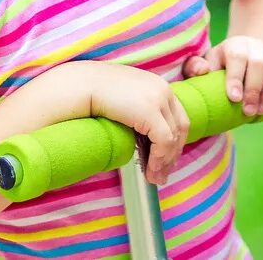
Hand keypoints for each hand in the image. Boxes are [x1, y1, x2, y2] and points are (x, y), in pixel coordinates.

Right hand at [79, 61, 187, 185]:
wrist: (82, 84)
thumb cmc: (95, 91)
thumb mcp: (126, 98)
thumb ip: (139, 108)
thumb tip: (144, 135)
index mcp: (158, 84)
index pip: (177, 116)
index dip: (176, 140)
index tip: (167, 158)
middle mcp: (163, 89)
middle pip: (180, 128)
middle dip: (173, 154)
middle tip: (163, 173)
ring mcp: (159, 99)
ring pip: (173, 138)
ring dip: (165, 161)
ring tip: (155, 178)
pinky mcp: (150, 112)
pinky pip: (163, 142)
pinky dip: (159, 159)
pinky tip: (150, 169)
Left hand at [181, 36, 262, 116]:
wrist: (244, 62)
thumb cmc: (220, 68)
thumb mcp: (207, 66)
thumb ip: (195, 67)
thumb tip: (202, 70)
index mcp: (234, 45)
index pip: (238, 57)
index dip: (236, 77)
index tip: (234, 98)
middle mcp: (257, 46)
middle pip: (260, 64)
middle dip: (253, 90)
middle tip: (247, 111)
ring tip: (258, 110)